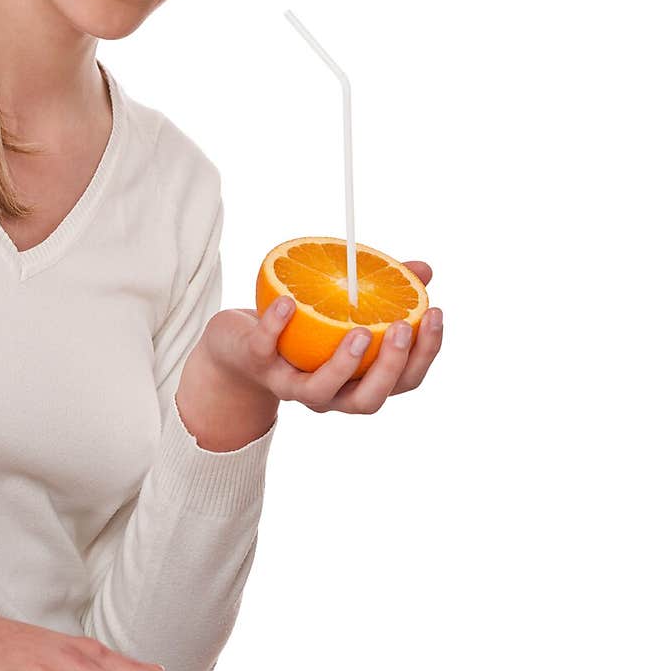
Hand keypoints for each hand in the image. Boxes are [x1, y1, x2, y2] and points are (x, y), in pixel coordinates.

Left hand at [200, 260, 441, 414]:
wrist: (236, 347)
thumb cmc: (302, 328)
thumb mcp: (342, 308)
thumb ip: (384, 291)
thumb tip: (424, 269)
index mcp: (357, 382)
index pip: (403, 381)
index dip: (424, 354)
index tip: (435, 313)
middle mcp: (329, 394)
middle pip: (369, 400)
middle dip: (391, 367)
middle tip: (403, 327)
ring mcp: (291, 384)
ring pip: (320, 393)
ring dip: (344, 364)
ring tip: (360, 329)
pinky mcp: (256, 364)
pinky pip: (265, 350)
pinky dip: (276, 326)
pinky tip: (289, 300)